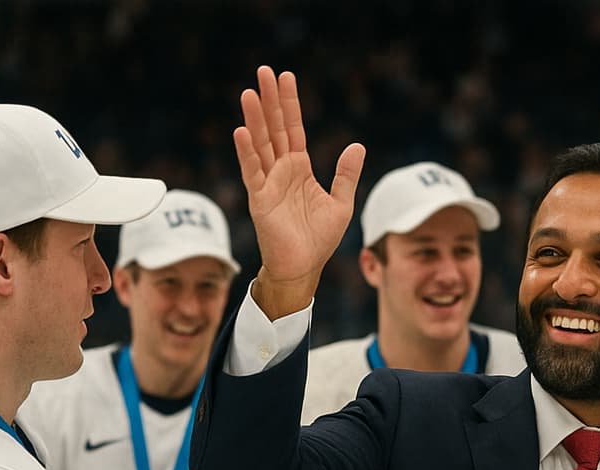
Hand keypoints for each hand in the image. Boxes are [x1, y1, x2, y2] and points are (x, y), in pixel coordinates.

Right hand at [233, 65, 365, 318]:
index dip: (290, 104)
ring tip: (249, 93)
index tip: (285, 76)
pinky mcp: (260, 199)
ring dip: (255, 119)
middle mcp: (281, 170)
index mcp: (300, 168)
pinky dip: (247, 153)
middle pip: (274, 128)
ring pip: (260, 144)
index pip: (293, 128)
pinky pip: (252, 172)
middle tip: (263, 70)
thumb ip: (347, 174)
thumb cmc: (319, 239)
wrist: (304, 268)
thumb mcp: (341, 203)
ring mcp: (268, 183)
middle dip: (270, 100)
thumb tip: (357, 146)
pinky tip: (242, 131)